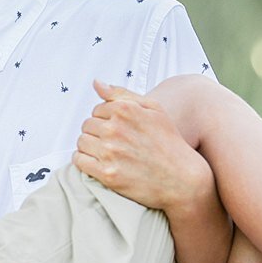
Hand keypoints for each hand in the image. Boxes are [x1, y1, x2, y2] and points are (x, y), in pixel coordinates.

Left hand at [73, 79, 214, 212]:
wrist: (182, 178)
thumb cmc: (169, 143)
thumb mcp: (154, 109)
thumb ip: (122, 94)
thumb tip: (97, 83)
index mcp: (125, 110)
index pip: (97, 109)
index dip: (106, 119)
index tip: (117, 129)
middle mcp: (115, 129)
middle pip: (87, 125)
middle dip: (97, 132)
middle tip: (113, 143)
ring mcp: (110, 152)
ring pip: (82, 142)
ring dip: (90, 147)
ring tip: (106, 153)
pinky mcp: (107, 174)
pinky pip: (79, 161)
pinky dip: (84, 161)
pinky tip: (98, 163)